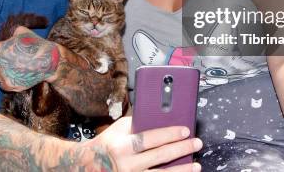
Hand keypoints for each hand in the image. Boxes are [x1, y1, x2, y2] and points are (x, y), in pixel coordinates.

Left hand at [0, 26, 59, 90]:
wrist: (48, 61)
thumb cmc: (36, 44)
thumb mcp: (23, 32)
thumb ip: (11, 32)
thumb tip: (8, 33)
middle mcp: (0, 63)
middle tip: (8, 61)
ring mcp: (5, 75)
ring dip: (2, 73)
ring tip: (13, 69)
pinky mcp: (12, 85)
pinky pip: (2, 86)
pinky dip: (7, 82)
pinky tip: (16, 76)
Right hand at [85, 116, 201, 171]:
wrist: (86, 166)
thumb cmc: (107, 144)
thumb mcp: (118, 130)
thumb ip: (137, 124)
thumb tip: (163, 118)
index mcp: (121, 146)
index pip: (149, 138)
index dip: (169, 134)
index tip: (186, 130)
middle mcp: (126, 165)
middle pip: (160, 156)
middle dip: (182, 149)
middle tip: (197, 143)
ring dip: (182, 170)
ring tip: (197, 165)